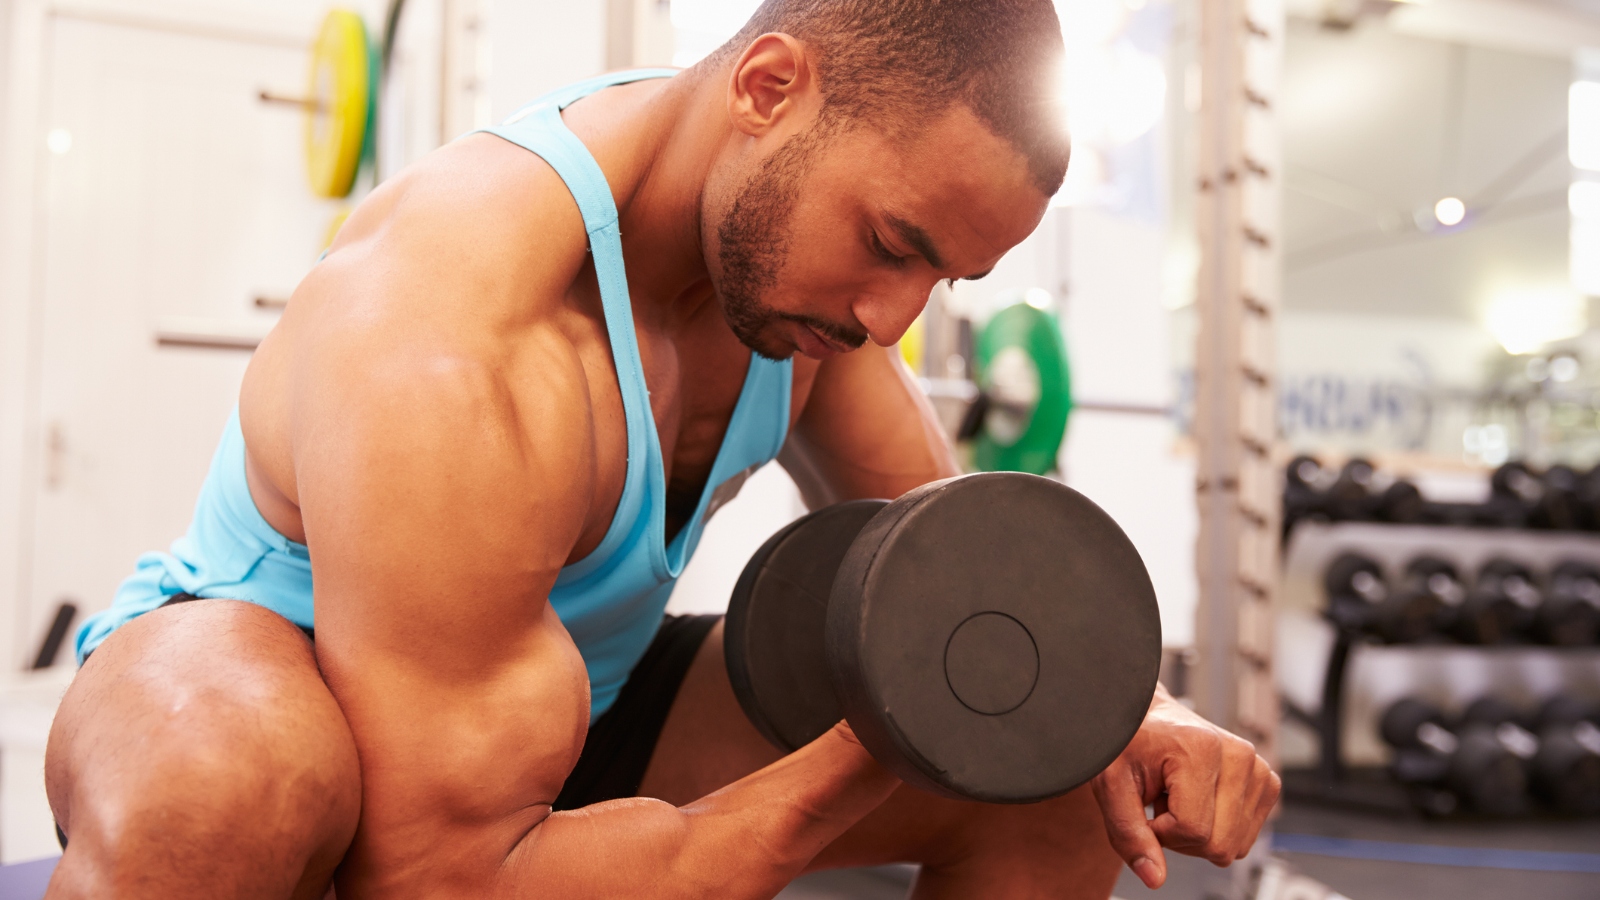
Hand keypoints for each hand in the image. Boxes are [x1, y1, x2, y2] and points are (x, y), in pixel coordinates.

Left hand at [1089, 686, 1280, 888]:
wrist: (1148, 718)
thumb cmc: (1129, 744)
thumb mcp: (1112, 785)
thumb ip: (1129, 834)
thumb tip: (1154, 878)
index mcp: (1202, 748)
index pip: (1192, 830)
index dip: (1159, 831)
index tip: (1144, 804)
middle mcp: (1240, 756)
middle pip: (1220, 845)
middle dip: (1181, 837)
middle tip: (1161, 802)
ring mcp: (1258, 768)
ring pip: (1234, 847)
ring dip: (1199, 834)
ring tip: (1178, 797)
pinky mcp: (1266, 781)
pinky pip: (1244, 838)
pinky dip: (1218, 828)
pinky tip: (1198, 799)